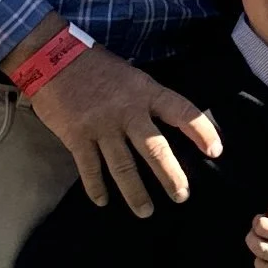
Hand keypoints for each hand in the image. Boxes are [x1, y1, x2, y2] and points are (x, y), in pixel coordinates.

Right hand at [22, 38, 220, 215]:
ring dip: (136, 193)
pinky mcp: (77, 137)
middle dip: (171, 177)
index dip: (201, 132)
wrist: (51, 56)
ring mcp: (101, 126)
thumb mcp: (130, 74)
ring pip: (124, 167)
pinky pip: (90, 169)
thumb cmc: (93, 63)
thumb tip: (163, 121)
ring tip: (146, 212)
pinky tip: (103, 201)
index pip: (182, 112)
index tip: (216, 151)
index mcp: (145, 91)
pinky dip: (97, 187)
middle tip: (182, 196)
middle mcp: (127, 111)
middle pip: (156, 150)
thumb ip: (145, 98)